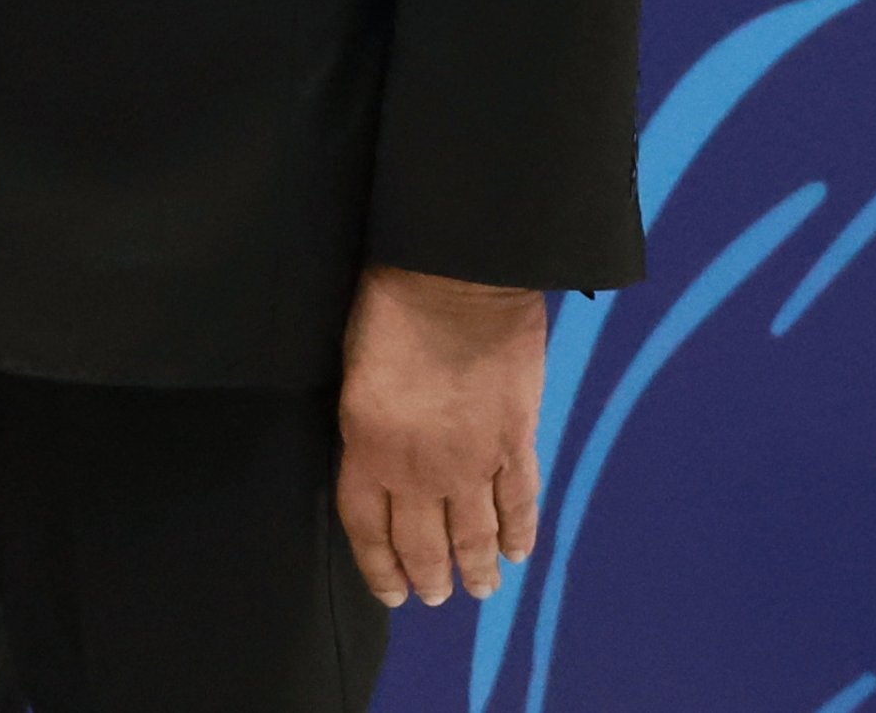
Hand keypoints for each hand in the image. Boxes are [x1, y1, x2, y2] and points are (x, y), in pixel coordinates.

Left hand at [335, 265, 547, 607]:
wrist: (458, 279)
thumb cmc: (388, 308)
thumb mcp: (354, 372)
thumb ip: (366, 426)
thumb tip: (377, 455)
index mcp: (369, 448)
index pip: (368, 527)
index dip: (379, 566)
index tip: (390, 592)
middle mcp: (419, 469)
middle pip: (423, 543)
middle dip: (429, 576)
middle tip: (435, 597)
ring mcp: (473, 460)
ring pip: (475, 534)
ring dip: (477, 568)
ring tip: (480, 589)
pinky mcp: (517, 440)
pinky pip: (520, 501)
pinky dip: (521, 531)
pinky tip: (520, 552)